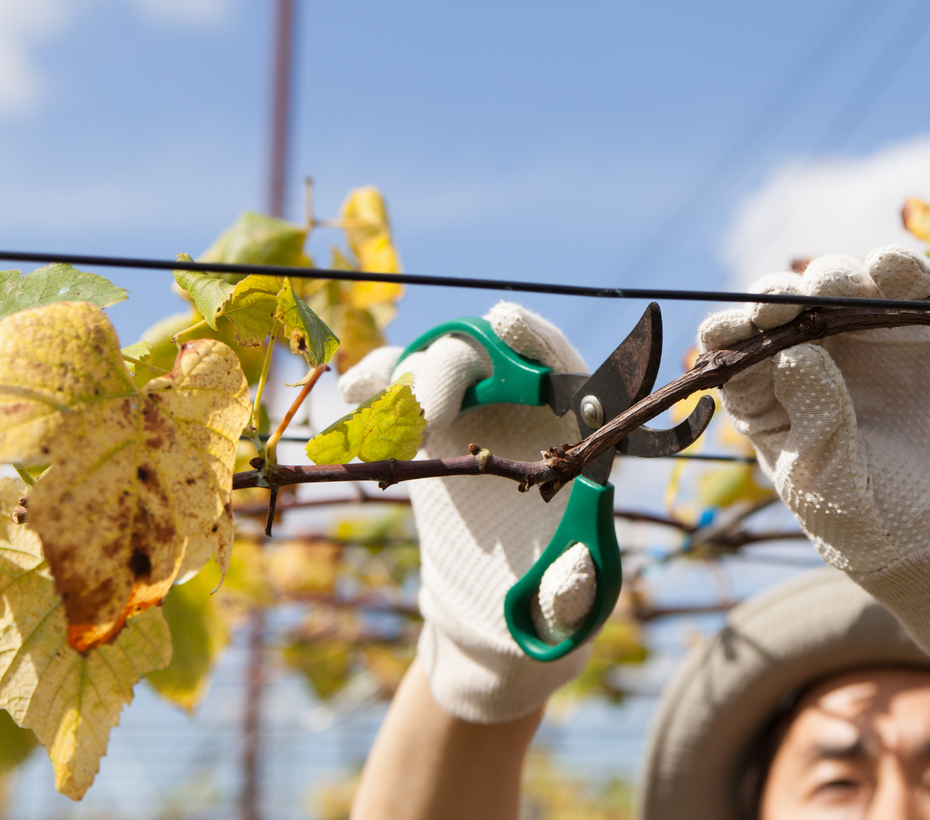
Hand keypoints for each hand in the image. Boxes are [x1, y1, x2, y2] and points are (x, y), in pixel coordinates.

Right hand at [340, 302, 594, 722]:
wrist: (498, 605)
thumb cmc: (548, 595)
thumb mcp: (569, 601)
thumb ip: (572, 589)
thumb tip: (572, 572)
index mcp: (575, 434)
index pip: (564, 363)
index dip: (536, 337)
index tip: (506, 325)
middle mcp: (526, 407)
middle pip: (489, 356)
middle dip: (451, 373)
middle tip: (421, 417)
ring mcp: (475, 408)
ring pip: (438, 363)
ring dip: (405, 379)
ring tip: (379, 423)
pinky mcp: (430, 423)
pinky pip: (400, 384)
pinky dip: (374, 381)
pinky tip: (354, 395)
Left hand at [696, 247, 929, 657]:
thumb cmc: (869, 521)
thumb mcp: (828, 482)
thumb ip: (814, 418)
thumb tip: (795, 353)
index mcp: (767, 397)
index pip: (734, 348)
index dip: (731, 327)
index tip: (741, 325)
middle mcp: (809, 358)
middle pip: (782, 304)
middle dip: (779, 294)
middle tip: (788, 302)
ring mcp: (864, 340)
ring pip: (838, 284)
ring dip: (833, 277)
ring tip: (842, 290)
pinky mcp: (920, 330)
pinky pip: (905, 285)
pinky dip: (895, 268)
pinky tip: (885, 269)